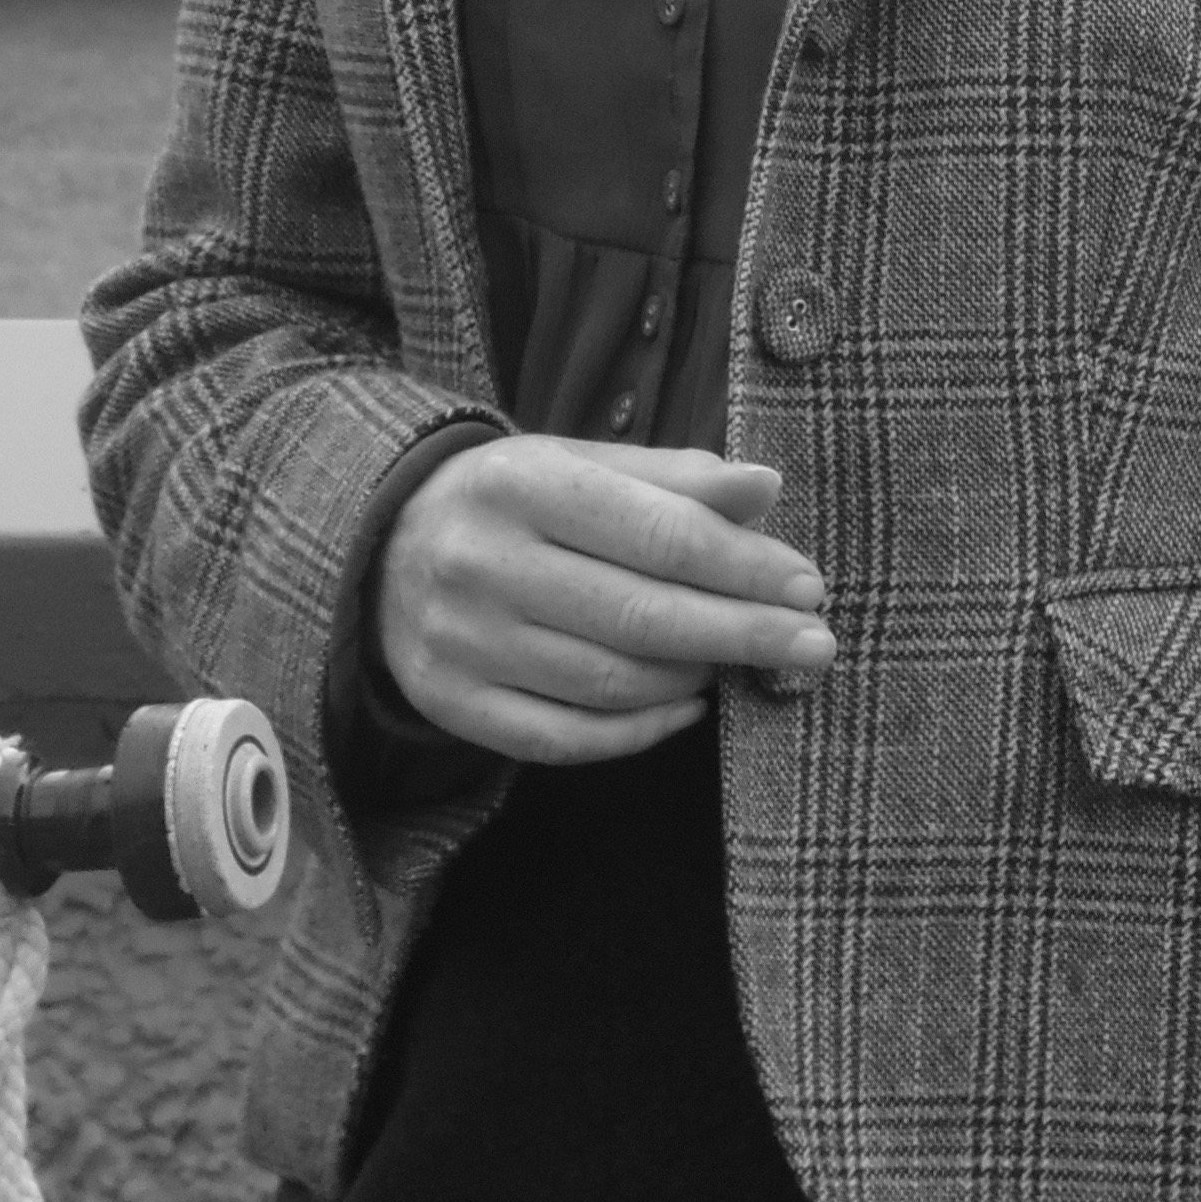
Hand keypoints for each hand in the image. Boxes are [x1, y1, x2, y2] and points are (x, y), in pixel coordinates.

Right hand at [374, 437, 830, 762]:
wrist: (383, 545)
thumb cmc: (514, 500)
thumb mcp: (583, 463)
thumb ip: (675, 478)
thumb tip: (766, 487)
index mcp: (521, 483)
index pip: (656, 534)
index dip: (743, 565)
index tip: (809, 586)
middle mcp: (482, 562)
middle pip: (639, 615)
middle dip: (742, 633)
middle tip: (816, 644)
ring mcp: (461, 641)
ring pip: (608, 682)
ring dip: (695, 675)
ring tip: (744, 662)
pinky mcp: (451, 703)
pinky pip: (564, 738)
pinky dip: (638, 731)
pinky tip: (686, 705)